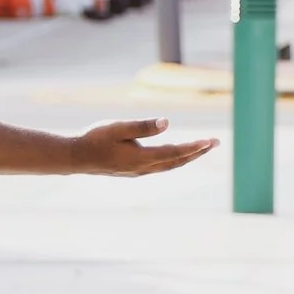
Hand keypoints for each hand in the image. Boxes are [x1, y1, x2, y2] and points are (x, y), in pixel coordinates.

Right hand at [68, 117, 217, 176]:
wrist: (77, 158)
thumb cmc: (95, 139)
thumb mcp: (118, 127)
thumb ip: (142, 126)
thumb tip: (167, 123)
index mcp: (142, 157)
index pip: (176, 152)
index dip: (194, 147)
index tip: (211, 141)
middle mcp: (145, 167)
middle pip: (178, 161)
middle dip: (198, 152)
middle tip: (216, 143)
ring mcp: (140, 171)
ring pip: (171, 165)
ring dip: (189, 156)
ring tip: (203, 148)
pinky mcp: (135, 170)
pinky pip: (162, 166)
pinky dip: (176, 160)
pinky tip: (178, 155)